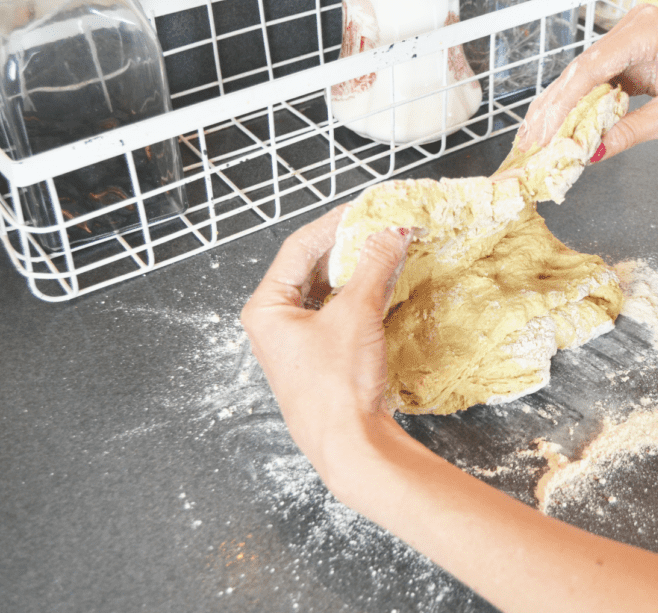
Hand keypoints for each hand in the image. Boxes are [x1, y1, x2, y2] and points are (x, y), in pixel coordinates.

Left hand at [239, 205, 411, 491]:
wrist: (350, 445)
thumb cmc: (337, 386)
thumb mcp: (357, 314)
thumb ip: (375, 265)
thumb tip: (391, 232)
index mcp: (266, 308)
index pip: (299, 247)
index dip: (335, 224)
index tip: (366, 211)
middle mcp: (275, 323)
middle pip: (312, 268)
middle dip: (349, 248)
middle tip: (381, 229)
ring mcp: (296, 342)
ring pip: (327, 291)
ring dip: (358, 271)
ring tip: (387, 252)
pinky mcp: (319, 358)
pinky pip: (337, 314)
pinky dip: (359, 297)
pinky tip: (383, 286)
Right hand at [519, 5, 657, 158]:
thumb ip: (629, 133)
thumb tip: (589, 154)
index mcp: (646, 32)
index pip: (589, 71)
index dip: (560, 107)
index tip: (540, 135)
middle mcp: (634, 27)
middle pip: (579, 72)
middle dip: (552, 110)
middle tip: (528, 144)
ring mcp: (632, 39)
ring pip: (584, 77)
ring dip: (562, 109)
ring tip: (536, 139)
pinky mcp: (634, 54)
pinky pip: (599, 80)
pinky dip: (582, 105)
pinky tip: (562, 126)